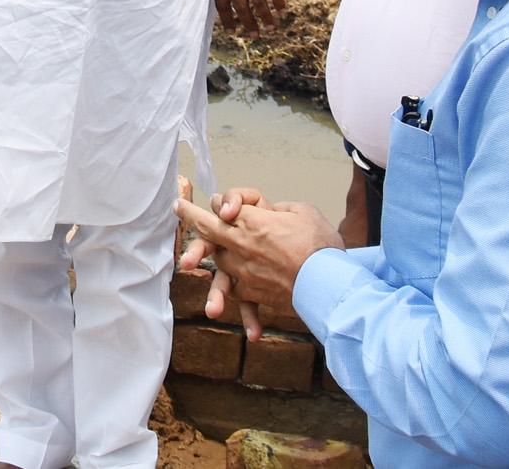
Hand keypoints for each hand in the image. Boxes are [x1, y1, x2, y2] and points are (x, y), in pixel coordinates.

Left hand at [178, 190, 342, 319]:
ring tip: (187, 264)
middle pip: (208, 230)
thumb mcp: (304, 212)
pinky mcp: (254, 293)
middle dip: (191, 217)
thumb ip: (281, 210)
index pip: (224, 206)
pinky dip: (233, 300)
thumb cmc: (321, 248)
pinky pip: (237, 294)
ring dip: (204, 260)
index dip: (218, 202)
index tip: (211, 200)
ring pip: (217, 263)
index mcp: (252, 222)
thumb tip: (272, 213)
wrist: (329, 286)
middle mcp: (241, 245)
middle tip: (179, 209)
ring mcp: (244, 271)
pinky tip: (227, 309)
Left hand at [212, 0, 283, 34]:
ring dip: (265, 17)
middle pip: (241, 6)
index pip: (221, 3)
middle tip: (253, 35)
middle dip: (247, 23)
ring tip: (270, 28)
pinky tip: (282, 10)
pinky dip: (278, 1)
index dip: (227, 19)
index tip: (232, 31)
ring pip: (258, 1)